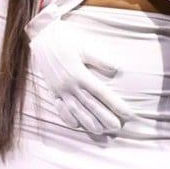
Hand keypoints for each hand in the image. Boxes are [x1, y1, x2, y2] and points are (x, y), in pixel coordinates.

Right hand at [28, 16, 134, 134]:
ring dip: (88, 122)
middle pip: (90, 105)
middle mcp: (69, 84)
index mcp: (79, 74)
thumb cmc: (65, 40)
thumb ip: (100, 60)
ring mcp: (59, 89)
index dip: (115, 104)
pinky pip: (59, 108)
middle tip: (117, 127)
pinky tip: (75, 124)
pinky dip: (67, 117)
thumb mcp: (84, 47)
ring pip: (75, 110)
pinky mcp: (51, 90)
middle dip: (104, 117)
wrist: (42, 37)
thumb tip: (116, 70)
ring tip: (100, 131)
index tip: (128, 114)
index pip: (101, 93)